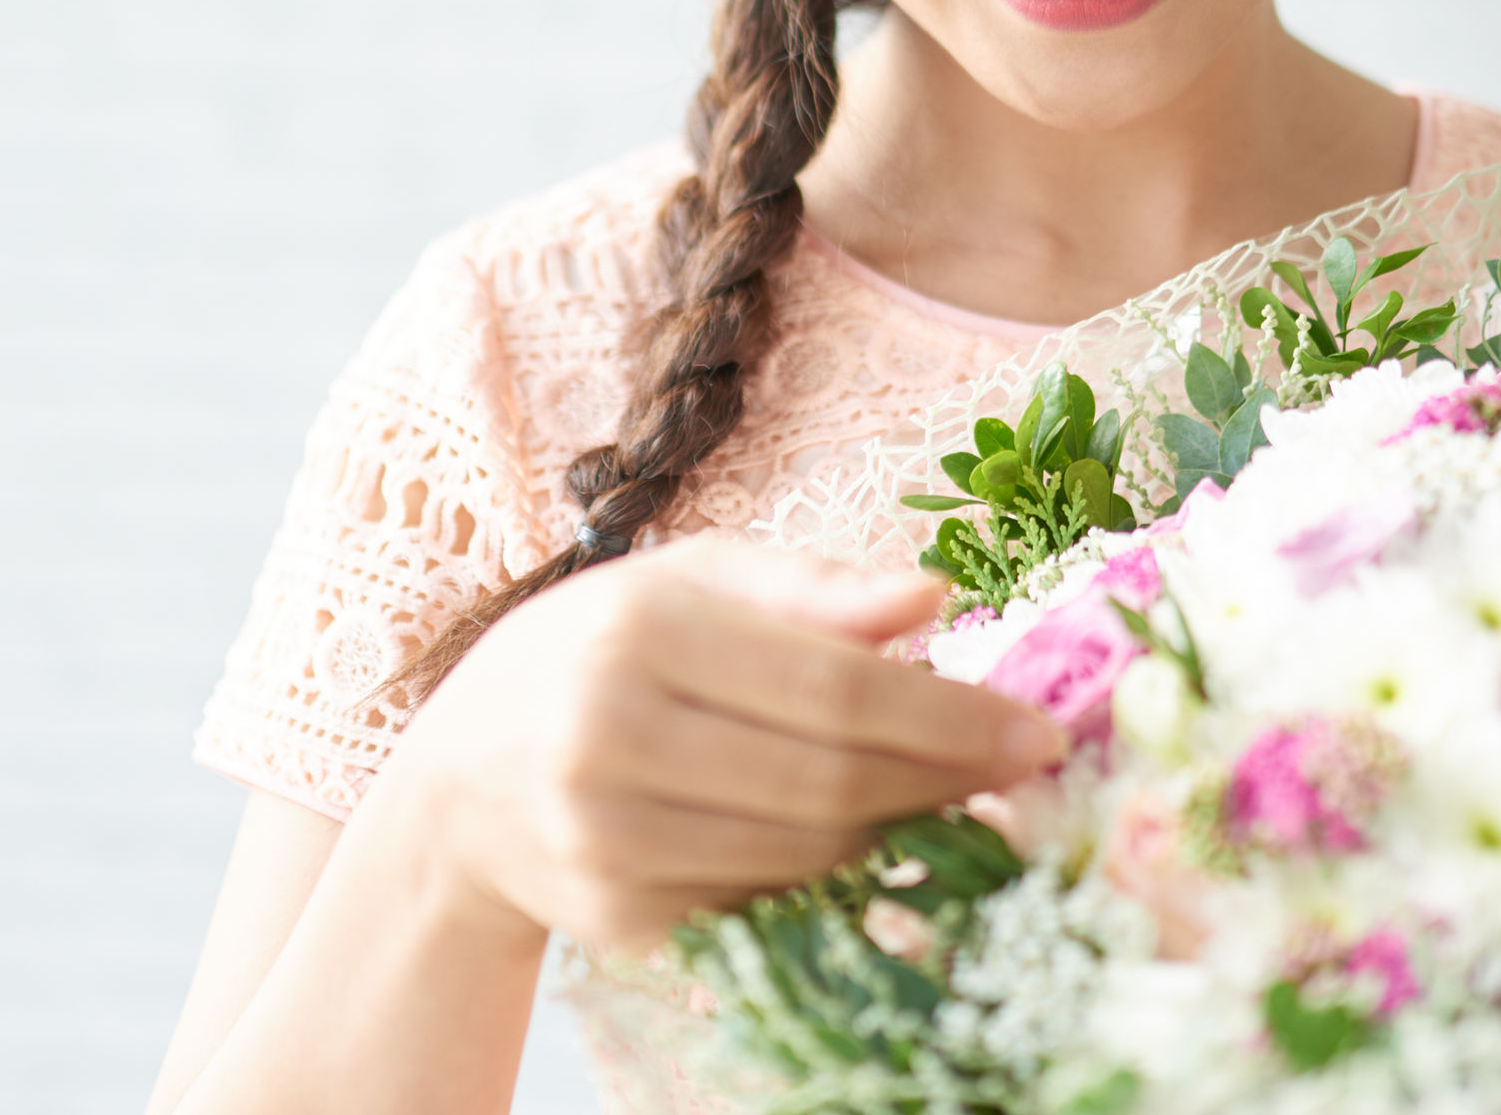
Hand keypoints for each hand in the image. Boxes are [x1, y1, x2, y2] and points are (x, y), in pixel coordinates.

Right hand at [375, 536, 1064, 952]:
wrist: (462, 782)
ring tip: (948, 792)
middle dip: (946, 779)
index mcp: (638, 630)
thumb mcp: (686, 582)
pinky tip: (859, 835)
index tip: (1038, 728)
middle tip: (1020, 768)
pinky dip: (828, 872)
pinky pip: (767, 900)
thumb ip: (807, 589)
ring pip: (808, 853)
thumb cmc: (596, 654)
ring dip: (899, 828)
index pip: (833, 687)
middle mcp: (611, 736)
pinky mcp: (617, 917)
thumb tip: (927, 598)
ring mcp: (607, 840)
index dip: (949, 716)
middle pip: (830, 781)